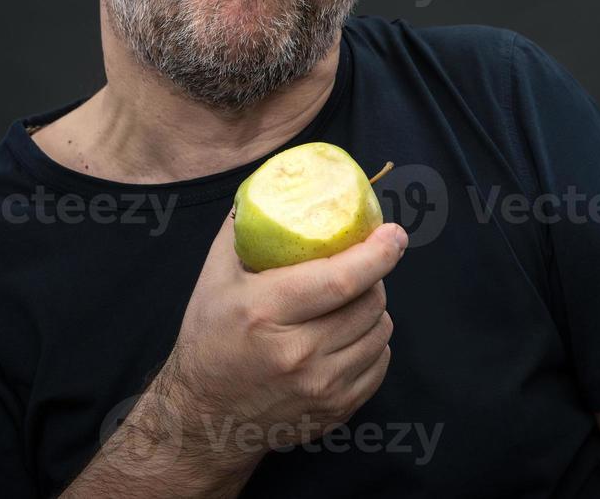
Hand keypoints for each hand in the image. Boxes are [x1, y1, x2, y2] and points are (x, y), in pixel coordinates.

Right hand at [158, 211, 406, 472]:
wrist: (205, 416)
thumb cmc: (210, 336)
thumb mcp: (215, 276)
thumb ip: (244, 228)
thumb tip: (277, 183)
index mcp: (267, 310)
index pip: (343, 278)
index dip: (378, 253)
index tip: (394, 233)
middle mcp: (297, 352)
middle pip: (369, 303)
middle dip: (374, 277)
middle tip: (361, 267)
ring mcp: (319, 387)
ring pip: (380, 333)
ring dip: (374, 310)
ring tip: (351, 301)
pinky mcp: (335, 410)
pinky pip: (378, 365)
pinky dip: (372, 344)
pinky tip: (349, 335)